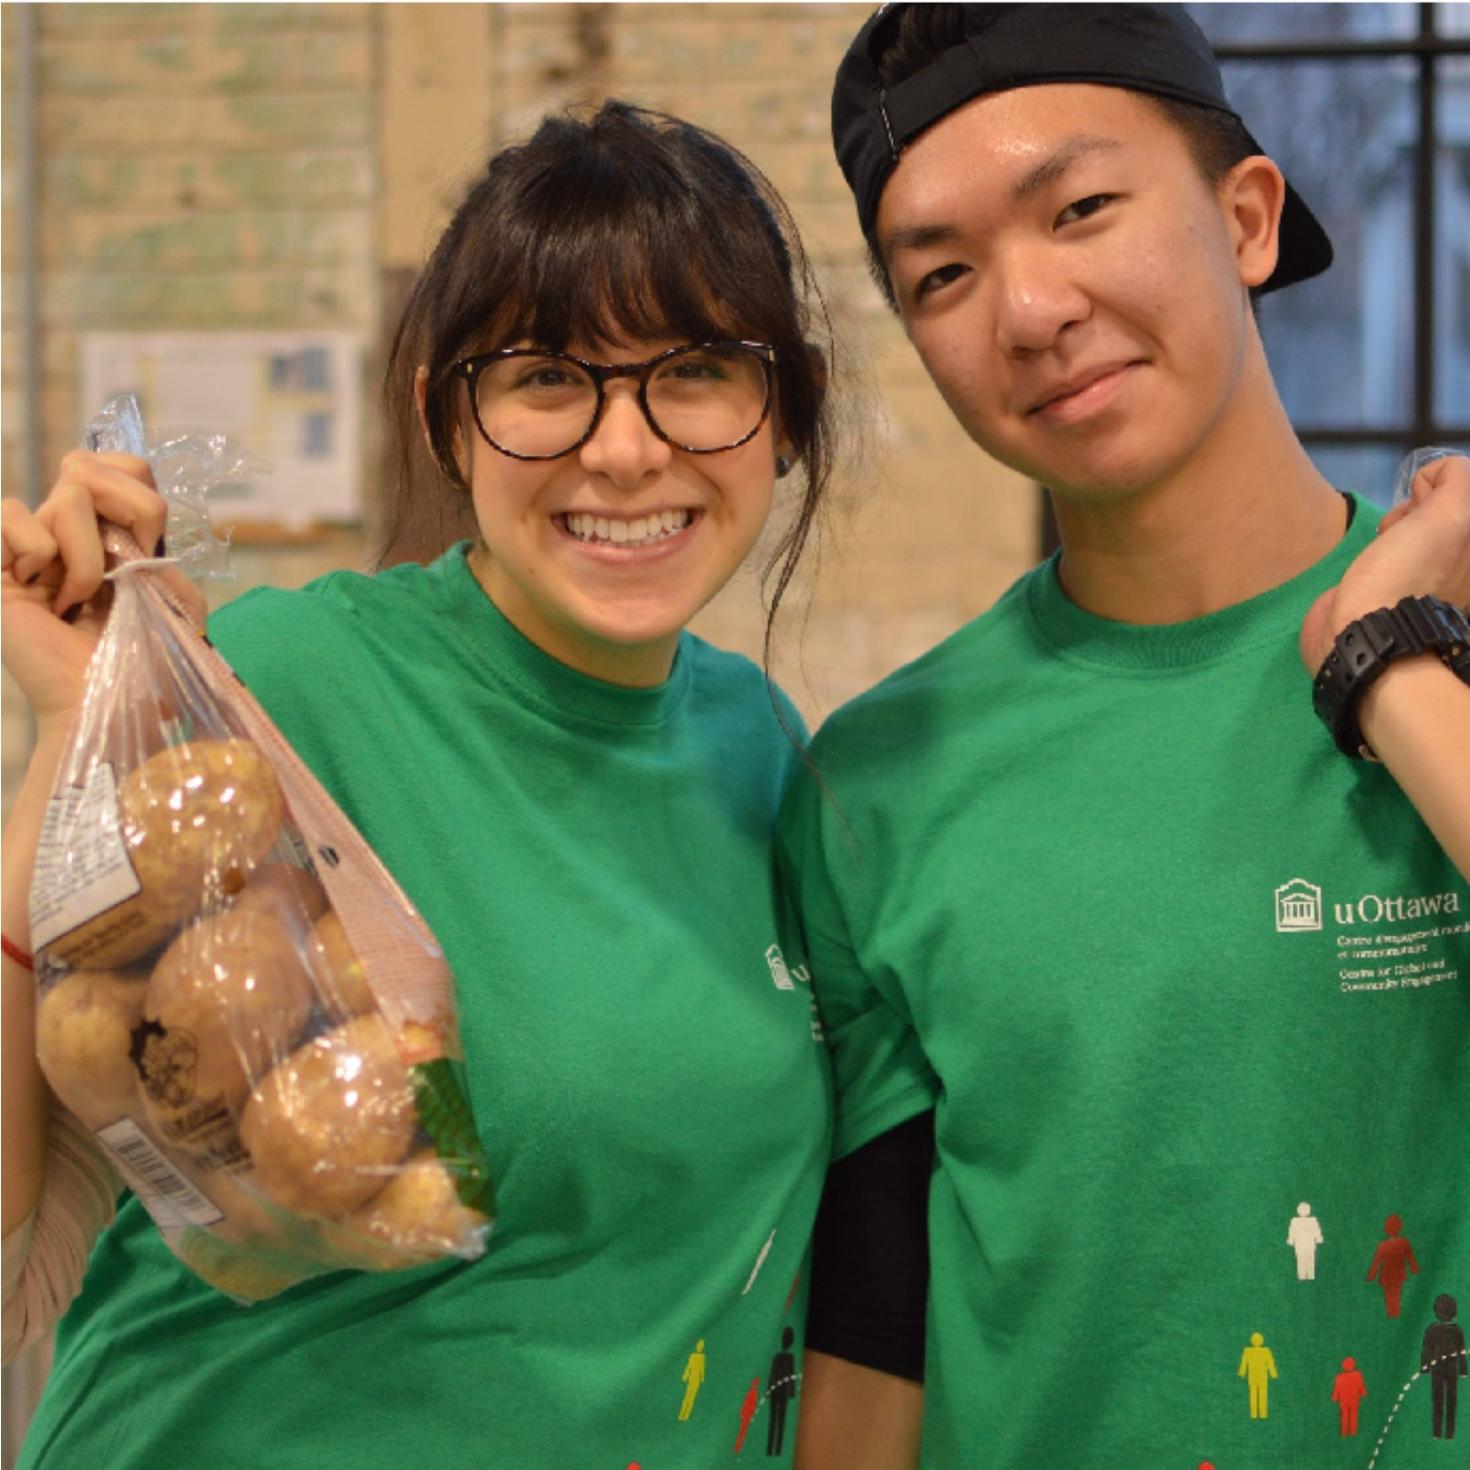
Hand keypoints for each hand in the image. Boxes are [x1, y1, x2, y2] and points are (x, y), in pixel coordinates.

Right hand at [1, 452, 206, 735]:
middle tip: (121, 570)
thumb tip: (121, 522)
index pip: (124, 466)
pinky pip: (12, 515)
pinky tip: (48, 596)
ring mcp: (35, 548)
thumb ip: (159, 548)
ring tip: (81, 599)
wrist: (112, 706)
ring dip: (88, 554)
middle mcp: (75, 533)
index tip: (150, 542)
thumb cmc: (150, 664)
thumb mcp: (179, 601)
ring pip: (65, 495)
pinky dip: (40, 551)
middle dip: (124, 510)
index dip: (139, 489)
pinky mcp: (2, 569)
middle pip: (88, 465)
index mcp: (118, 535)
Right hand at [1300, 454, 1469, 672]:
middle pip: (1442, 501)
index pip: (1460, 485)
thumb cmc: (1407, 572)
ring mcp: (1436, 569)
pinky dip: (1386, 538)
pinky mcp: (1403, 578)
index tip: (1422, 509)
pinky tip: (1376, 551)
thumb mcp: (1448, 516)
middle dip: (1418, 504)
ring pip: (1418, 518)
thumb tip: (1437, 476)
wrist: (1363, 628)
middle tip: (1402, 528)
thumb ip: (1457, 481)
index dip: (1439, 488)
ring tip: (1384, 542)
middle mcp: (1465, 556)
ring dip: (1398, 521)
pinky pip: (1400, 539)